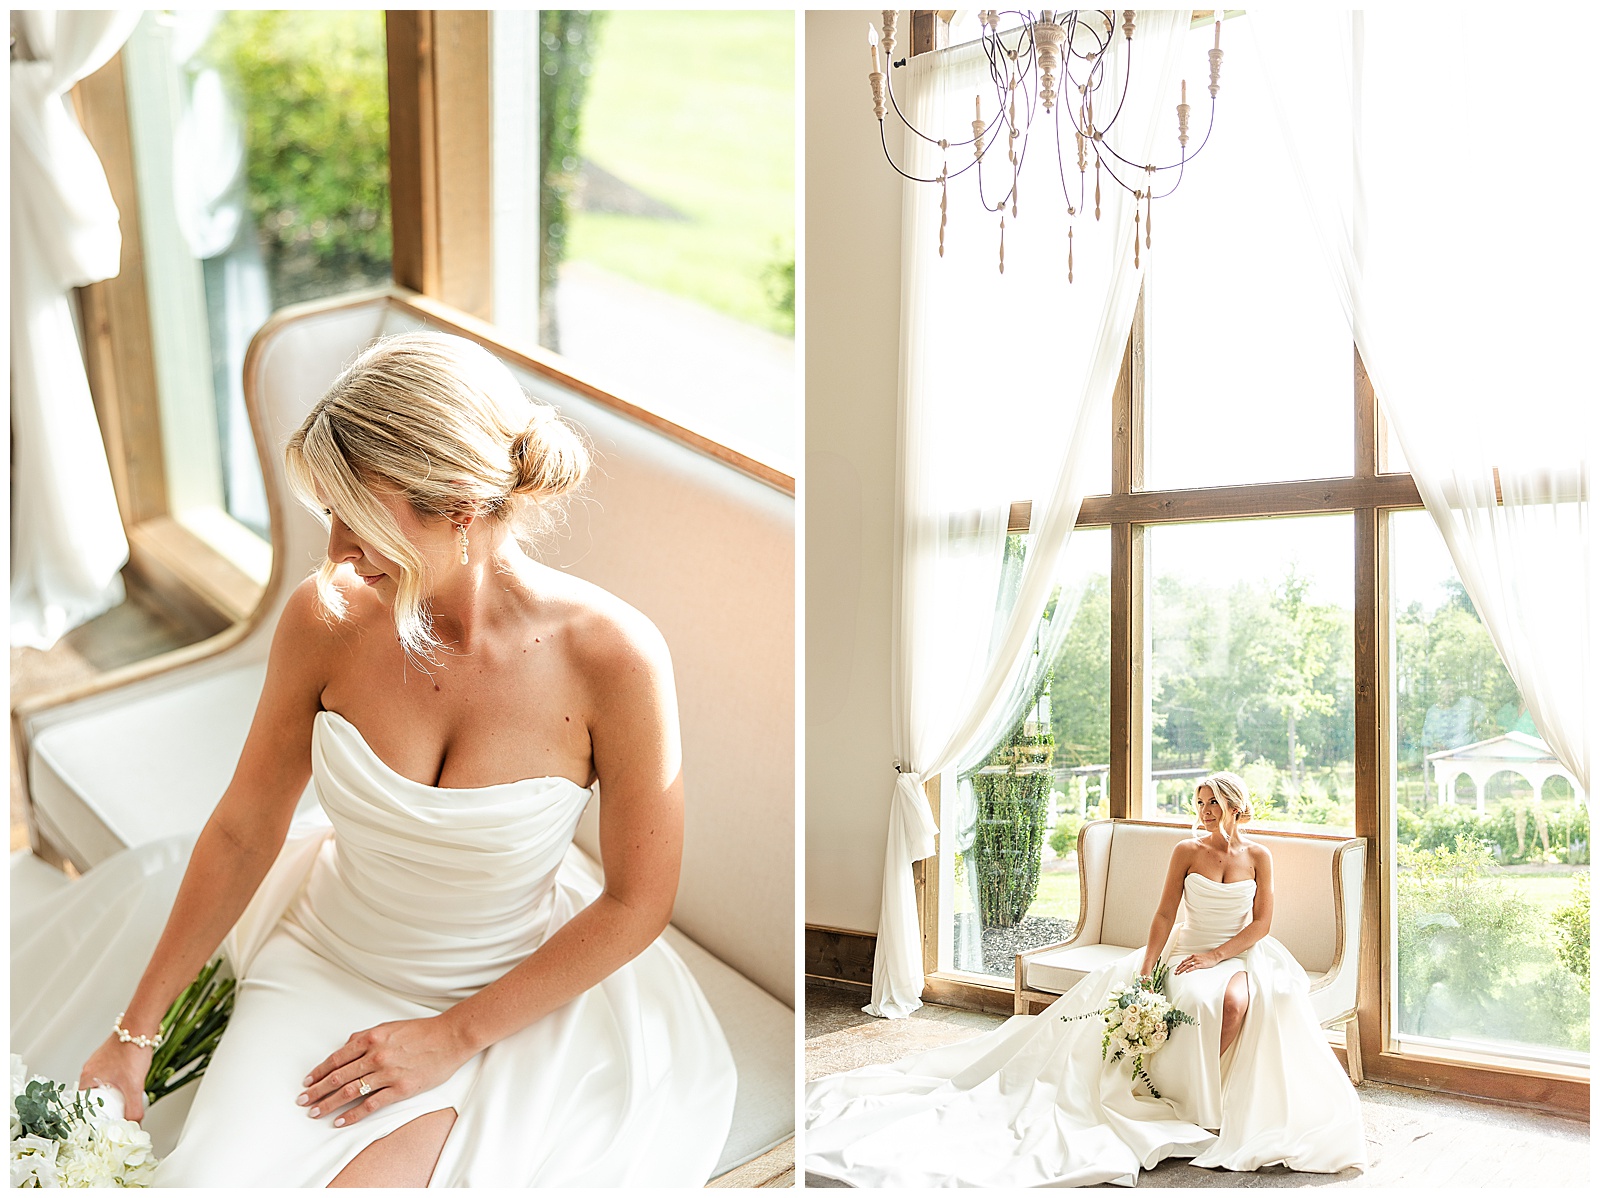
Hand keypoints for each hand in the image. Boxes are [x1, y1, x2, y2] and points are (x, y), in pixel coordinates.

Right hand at [79, 1035, 151, 1122]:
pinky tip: (127, 1085)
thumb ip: (134, 1108)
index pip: (82, 1105)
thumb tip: (135, 1125)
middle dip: (103, 1106)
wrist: (141, 1027)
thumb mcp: (134, 1086)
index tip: (99, 1124)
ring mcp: (99, 1062)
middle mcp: (89, 1070)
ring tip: (121, 1101)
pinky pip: (109, 1076)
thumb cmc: (132, 1051)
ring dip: (111, 1094)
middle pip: (93, 1096)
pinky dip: (116, 1083)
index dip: (91, 1116)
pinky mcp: (110, 1057)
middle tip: (113, 1115)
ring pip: (102, 1085)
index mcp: (87, 1078)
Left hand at [298, 1016, 472, 1127]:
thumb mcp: (390, 1026)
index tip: (307, 1081)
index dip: (319, 1071)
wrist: (451, 1037)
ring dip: (329, 1104)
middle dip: (317, 1091)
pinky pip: (370, 1104)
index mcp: (372, 1039)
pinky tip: (340, 1121)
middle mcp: (376, 1056)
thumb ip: (366, 1035)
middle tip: (303, 1101)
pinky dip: (352, 1114)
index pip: (337, 1058)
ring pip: (349, 1092)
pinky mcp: (400, 1088)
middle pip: (338, 1077)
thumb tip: (347, 1045)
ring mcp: (388, 1073)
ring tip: (315, 1112)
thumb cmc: (422, 1031)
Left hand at [1174, 949, 1222, 973]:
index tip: (1176, 969)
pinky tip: (1187, 972)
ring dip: (1182, 969)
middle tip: (1175, 973)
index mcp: (1192, 956)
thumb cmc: (1206, 957)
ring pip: (1188, 965)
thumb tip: (1188, 962)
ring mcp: (1197, 961)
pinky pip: (1194, 967)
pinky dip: (1190, 969)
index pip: (1184, 961)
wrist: (1213, 956)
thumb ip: (1193, 959)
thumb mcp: (1198, 957)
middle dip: (1179, 968)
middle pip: (1184, 964)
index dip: (1179, 965)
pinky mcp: (1201, 964)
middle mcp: (1194, 958)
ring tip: (1179, 973)